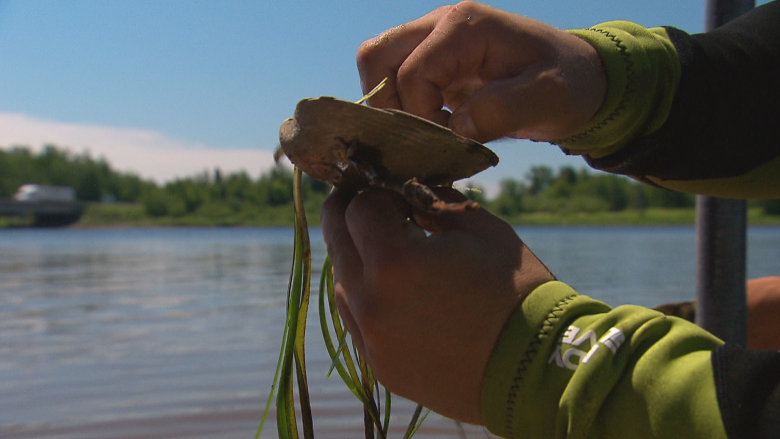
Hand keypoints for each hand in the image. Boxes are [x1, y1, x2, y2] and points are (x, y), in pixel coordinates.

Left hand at [321, 187, 554, 423]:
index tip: (397, 190)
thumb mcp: (482, 229)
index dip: (377, 191)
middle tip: (368, 200)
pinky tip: (393, 289)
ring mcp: (371, 340)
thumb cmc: (518, 292)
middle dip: (349, 212)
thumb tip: (412, 195)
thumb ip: (436, 204)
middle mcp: (369, 302)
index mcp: (394, 262)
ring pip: (340, 282)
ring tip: (386, 248)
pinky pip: (355, 320)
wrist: (537, 373)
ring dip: (356, 257)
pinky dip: (366, 296)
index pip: (359, 208)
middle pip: (336, 239)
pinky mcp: (380, 366)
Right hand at [357, 1, 605, 142]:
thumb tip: (454, 128)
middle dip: (386, 106)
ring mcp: (433, 42)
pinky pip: (393, 81)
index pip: (413, 73)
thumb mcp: (548, 98)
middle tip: (416, 139)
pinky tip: (428, 132)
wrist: (579, 79)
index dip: (420, 116)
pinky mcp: (434, 63)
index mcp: (466, 26)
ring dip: (389, 107)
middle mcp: (440, 25)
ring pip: (377, 67)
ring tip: (423, 136)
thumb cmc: (568, 84)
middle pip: (376, 57)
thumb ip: (502, 110)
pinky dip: (399, 108)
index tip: (449, 142)